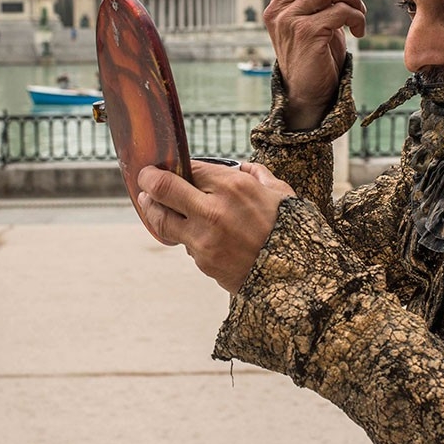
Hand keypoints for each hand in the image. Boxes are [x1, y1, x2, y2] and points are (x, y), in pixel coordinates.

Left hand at [136, 160, 295, 292]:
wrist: (298, 278)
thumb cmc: (292, 230)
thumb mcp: (281, 193)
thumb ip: (257, 175)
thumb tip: (242, 167)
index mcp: (235, 187)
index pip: (190, 167)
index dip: (177, 165)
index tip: (170, 166)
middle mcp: (214, 210)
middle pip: (162, 188)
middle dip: (149, 179)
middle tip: (145, 178)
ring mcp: (204, 239)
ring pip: (161, 219)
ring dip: (152, 208)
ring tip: (149, 202)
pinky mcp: (202, 262)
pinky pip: (183, 242)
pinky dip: (183, 235)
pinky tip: (186, 229)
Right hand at [263, 0, 366, 129]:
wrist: (308, 94)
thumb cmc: (314, 56)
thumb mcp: (311, 22)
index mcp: (277, 5)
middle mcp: (278, 11)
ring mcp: (290, 21)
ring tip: (359, 15)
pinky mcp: (307, 34)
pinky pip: (339, 10)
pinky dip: (357, 17)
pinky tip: (358, 31)